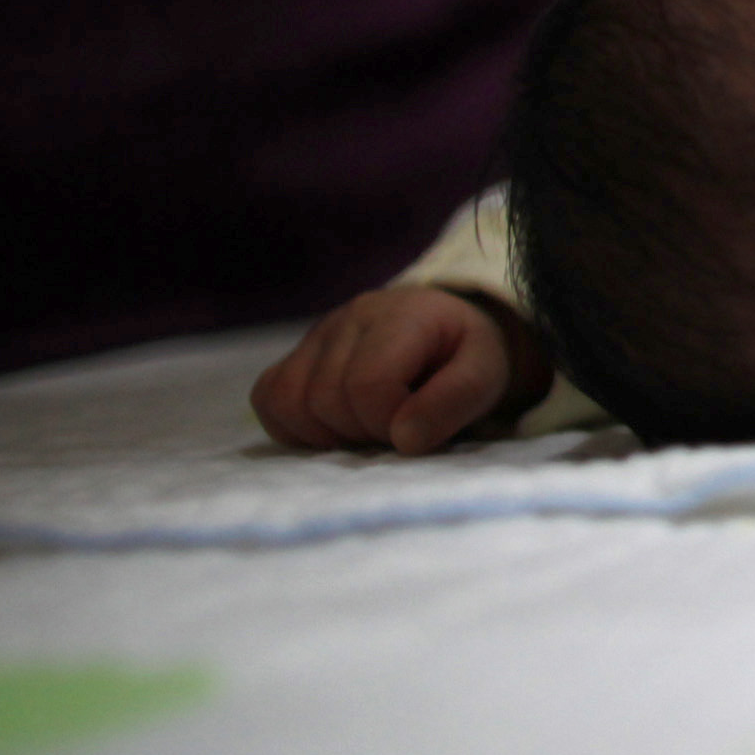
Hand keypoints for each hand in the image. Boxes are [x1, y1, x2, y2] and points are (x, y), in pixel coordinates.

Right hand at [250, 286, 548, 455]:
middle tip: (395, 430)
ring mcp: (316, 336)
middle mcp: (349, 318)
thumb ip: (455, 400)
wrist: (448, 330)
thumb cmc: (467, 355)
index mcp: (400, 315)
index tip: (416, 428)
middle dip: (363, 432)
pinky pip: (268, 398)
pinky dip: (295, 426)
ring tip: (368, 427)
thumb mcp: (486, 373)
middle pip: (326, 400)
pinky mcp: (296, 356)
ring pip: (289, 402)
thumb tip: (404, 439)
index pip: (367, 384)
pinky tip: (335, 427)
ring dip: (329, 434)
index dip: (388, 422)